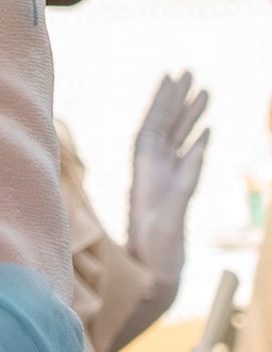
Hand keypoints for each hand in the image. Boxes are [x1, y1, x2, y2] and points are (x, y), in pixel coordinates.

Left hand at [128, 73, 209, 292]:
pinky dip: (195, 142)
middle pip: (164, 127)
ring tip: (204, 92)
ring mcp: (162, 181)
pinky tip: (206, 130)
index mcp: (145, 173)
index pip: (153, 126)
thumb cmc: (155, 254)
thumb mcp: (169, 218)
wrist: (151, 279)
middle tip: (189, 73)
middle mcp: (150, 173)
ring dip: (188, 116)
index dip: (163, 101)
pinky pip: (185, 161)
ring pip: (177, 141)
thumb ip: (183, 184)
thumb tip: (200, 148)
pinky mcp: (173, 193)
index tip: (172, 76)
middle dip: (176, 99)